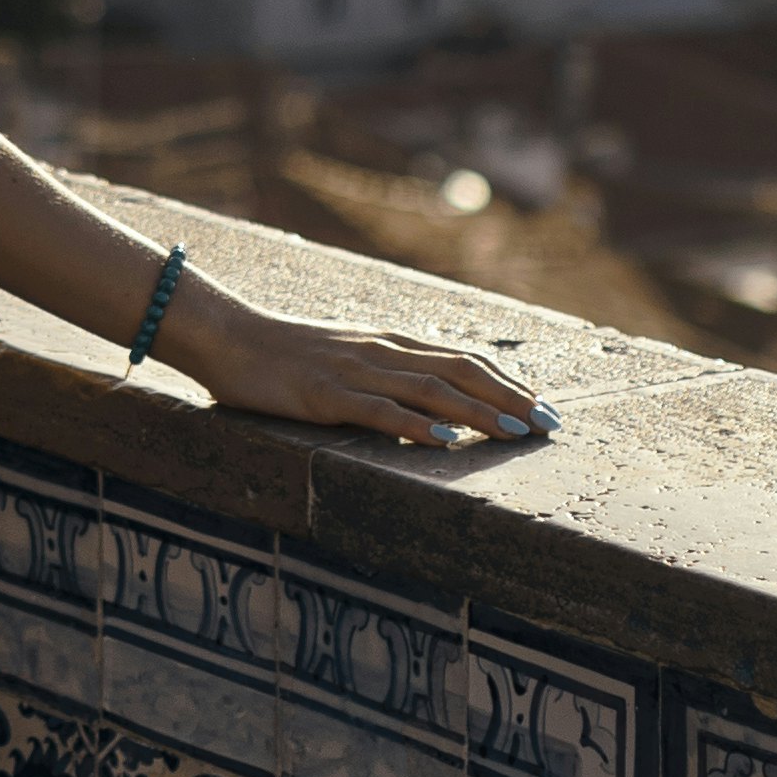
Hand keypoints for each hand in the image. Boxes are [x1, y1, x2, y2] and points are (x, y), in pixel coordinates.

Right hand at [156, 292, 555, 450]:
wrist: (227, 336)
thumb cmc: (282, 351)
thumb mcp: (342, 354)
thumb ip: (382, 369)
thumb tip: (426, 398)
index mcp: (386, 342)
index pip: (461, 359)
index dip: (506, 382)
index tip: (543, 407)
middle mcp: (379, 351)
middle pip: (459, 371)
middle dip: (509, 398)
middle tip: (550, 428)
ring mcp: (354, 371)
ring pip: (429, 390)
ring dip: (478, 411)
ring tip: (516, 433)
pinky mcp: (326, 395)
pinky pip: (379, 411)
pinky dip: (417, 426)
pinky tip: (446, 441)